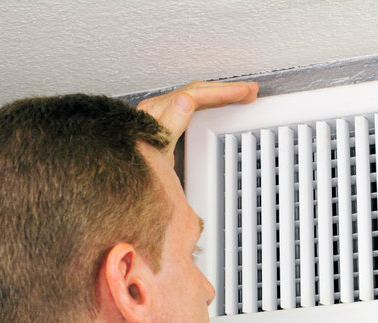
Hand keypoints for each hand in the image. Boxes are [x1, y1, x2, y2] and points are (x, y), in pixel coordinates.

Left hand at [137, 80, 258, 163]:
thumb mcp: (156, 151)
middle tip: (250, 92)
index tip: (243, 93)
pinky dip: (209, 102)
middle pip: (197, 91)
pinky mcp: (164, 123)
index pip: (196, 94)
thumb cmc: (138, 169)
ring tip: (242, 94)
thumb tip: (185, 101)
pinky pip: (191, 105)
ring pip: (196, 96)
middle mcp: (158, 110)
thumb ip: (170, 125)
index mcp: (157, 114)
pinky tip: (219, 104)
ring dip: (219, 93)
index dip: (221, 92)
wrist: (127, 177)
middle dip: (226, 90)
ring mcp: (161, 115)